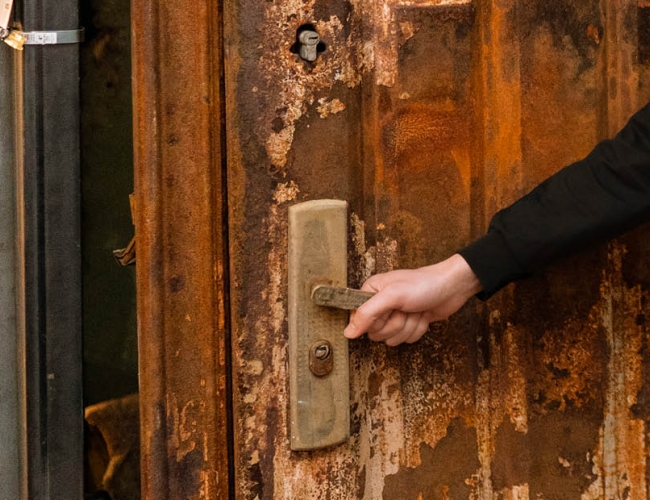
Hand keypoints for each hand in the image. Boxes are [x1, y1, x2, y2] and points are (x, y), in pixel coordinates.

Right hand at [344, 254, 481, 345]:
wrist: (452, 287)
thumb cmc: (423, 285)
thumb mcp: (392, 296)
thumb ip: (367, 314)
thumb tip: (348, 333)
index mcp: (370, 292)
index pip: (359, 319)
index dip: (376, 320)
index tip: (388, 310)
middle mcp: (379, 304)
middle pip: (376, 332)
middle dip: (396, 324)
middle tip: (405, 309)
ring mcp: (394, 315)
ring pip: (392, 338)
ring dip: (408, 327)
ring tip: (415, 310)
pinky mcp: (407, 324)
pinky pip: (405, 339)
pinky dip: (417, 329)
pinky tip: (422, 315)